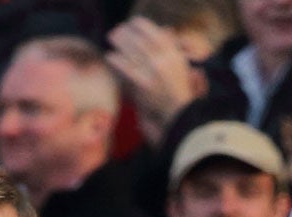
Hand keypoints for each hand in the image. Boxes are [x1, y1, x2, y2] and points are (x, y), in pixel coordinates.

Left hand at [105, 17, 203, 140]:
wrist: (180, 117)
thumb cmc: (179, 94)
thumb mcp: (181, 67)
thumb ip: (172, 49)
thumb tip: (166, 30)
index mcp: (174, 54)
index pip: (154, 31)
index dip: (141, 25)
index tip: (132, 23)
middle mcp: (164, 59)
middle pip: (140, 38)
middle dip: (126, 32)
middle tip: (117, 32)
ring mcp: (153, 71)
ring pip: (132, 49)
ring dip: (119, 42)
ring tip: (112, 40)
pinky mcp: (143, 84)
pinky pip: (126, 67)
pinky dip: (116, 61)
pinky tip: (109, 57)